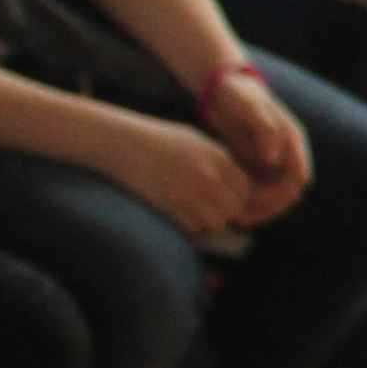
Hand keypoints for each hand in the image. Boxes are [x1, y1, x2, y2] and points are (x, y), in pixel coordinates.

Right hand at [99, 115, 260, 238]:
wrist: (122, 143)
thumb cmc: (158, 140)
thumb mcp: (196, 141)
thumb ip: (220, 162)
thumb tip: (238, 187)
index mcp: (218, 158)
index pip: (245, 189)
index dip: (237, 197)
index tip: (224, 198)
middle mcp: (208, 176)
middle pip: (233, 209)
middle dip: (225, 212)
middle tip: (209, 208)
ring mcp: (189, 192)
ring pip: (215, 222)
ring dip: (207, 221)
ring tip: (193, 211)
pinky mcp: (170, 205)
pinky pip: (193, 227)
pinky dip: (189, 226)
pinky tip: (177, 213)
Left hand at [196, 63, 309, 220]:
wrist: (224, 85)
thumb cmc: (237, 93)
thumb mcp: (250, 107)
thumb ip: (265, 130)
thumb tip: (274, 159)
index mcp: (292, 140)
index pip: (297, 178)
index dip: (281, 196)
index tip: (257, 205)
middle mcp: (287, 151)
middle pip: (288, 191)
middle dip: (269, 208)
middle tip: (244, 218)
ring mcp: (274, 157)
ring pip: (275, 193)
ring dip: (260, 207)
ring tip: (235, 216)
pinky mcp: (259, 160)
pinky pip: (260, 186)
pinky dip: (249, 198)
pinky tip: (229, 204)